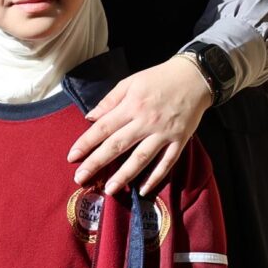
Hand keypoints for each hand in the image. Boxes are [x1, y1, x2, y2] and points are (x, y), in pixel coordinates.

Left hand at [69, 58, 212, 195]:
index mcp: (131, 106)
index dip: (86, 143)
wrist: (195, 77)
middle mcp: (146, 121)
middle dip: (97, 163)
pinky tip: (143, 190)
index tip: (72, 157)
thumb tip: (89, 117)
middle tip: (80, 178)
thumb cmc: (159, 78)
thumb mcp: (130, 82)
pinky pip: (167, 162)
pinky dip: (156, 177)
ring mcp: (164, 133)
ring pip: (141, 158)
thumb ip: (109, 101)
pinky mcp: (180, 141)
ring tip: (109, 189)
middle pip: (117, 146)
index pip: (103, 128)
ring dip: (124, 175)